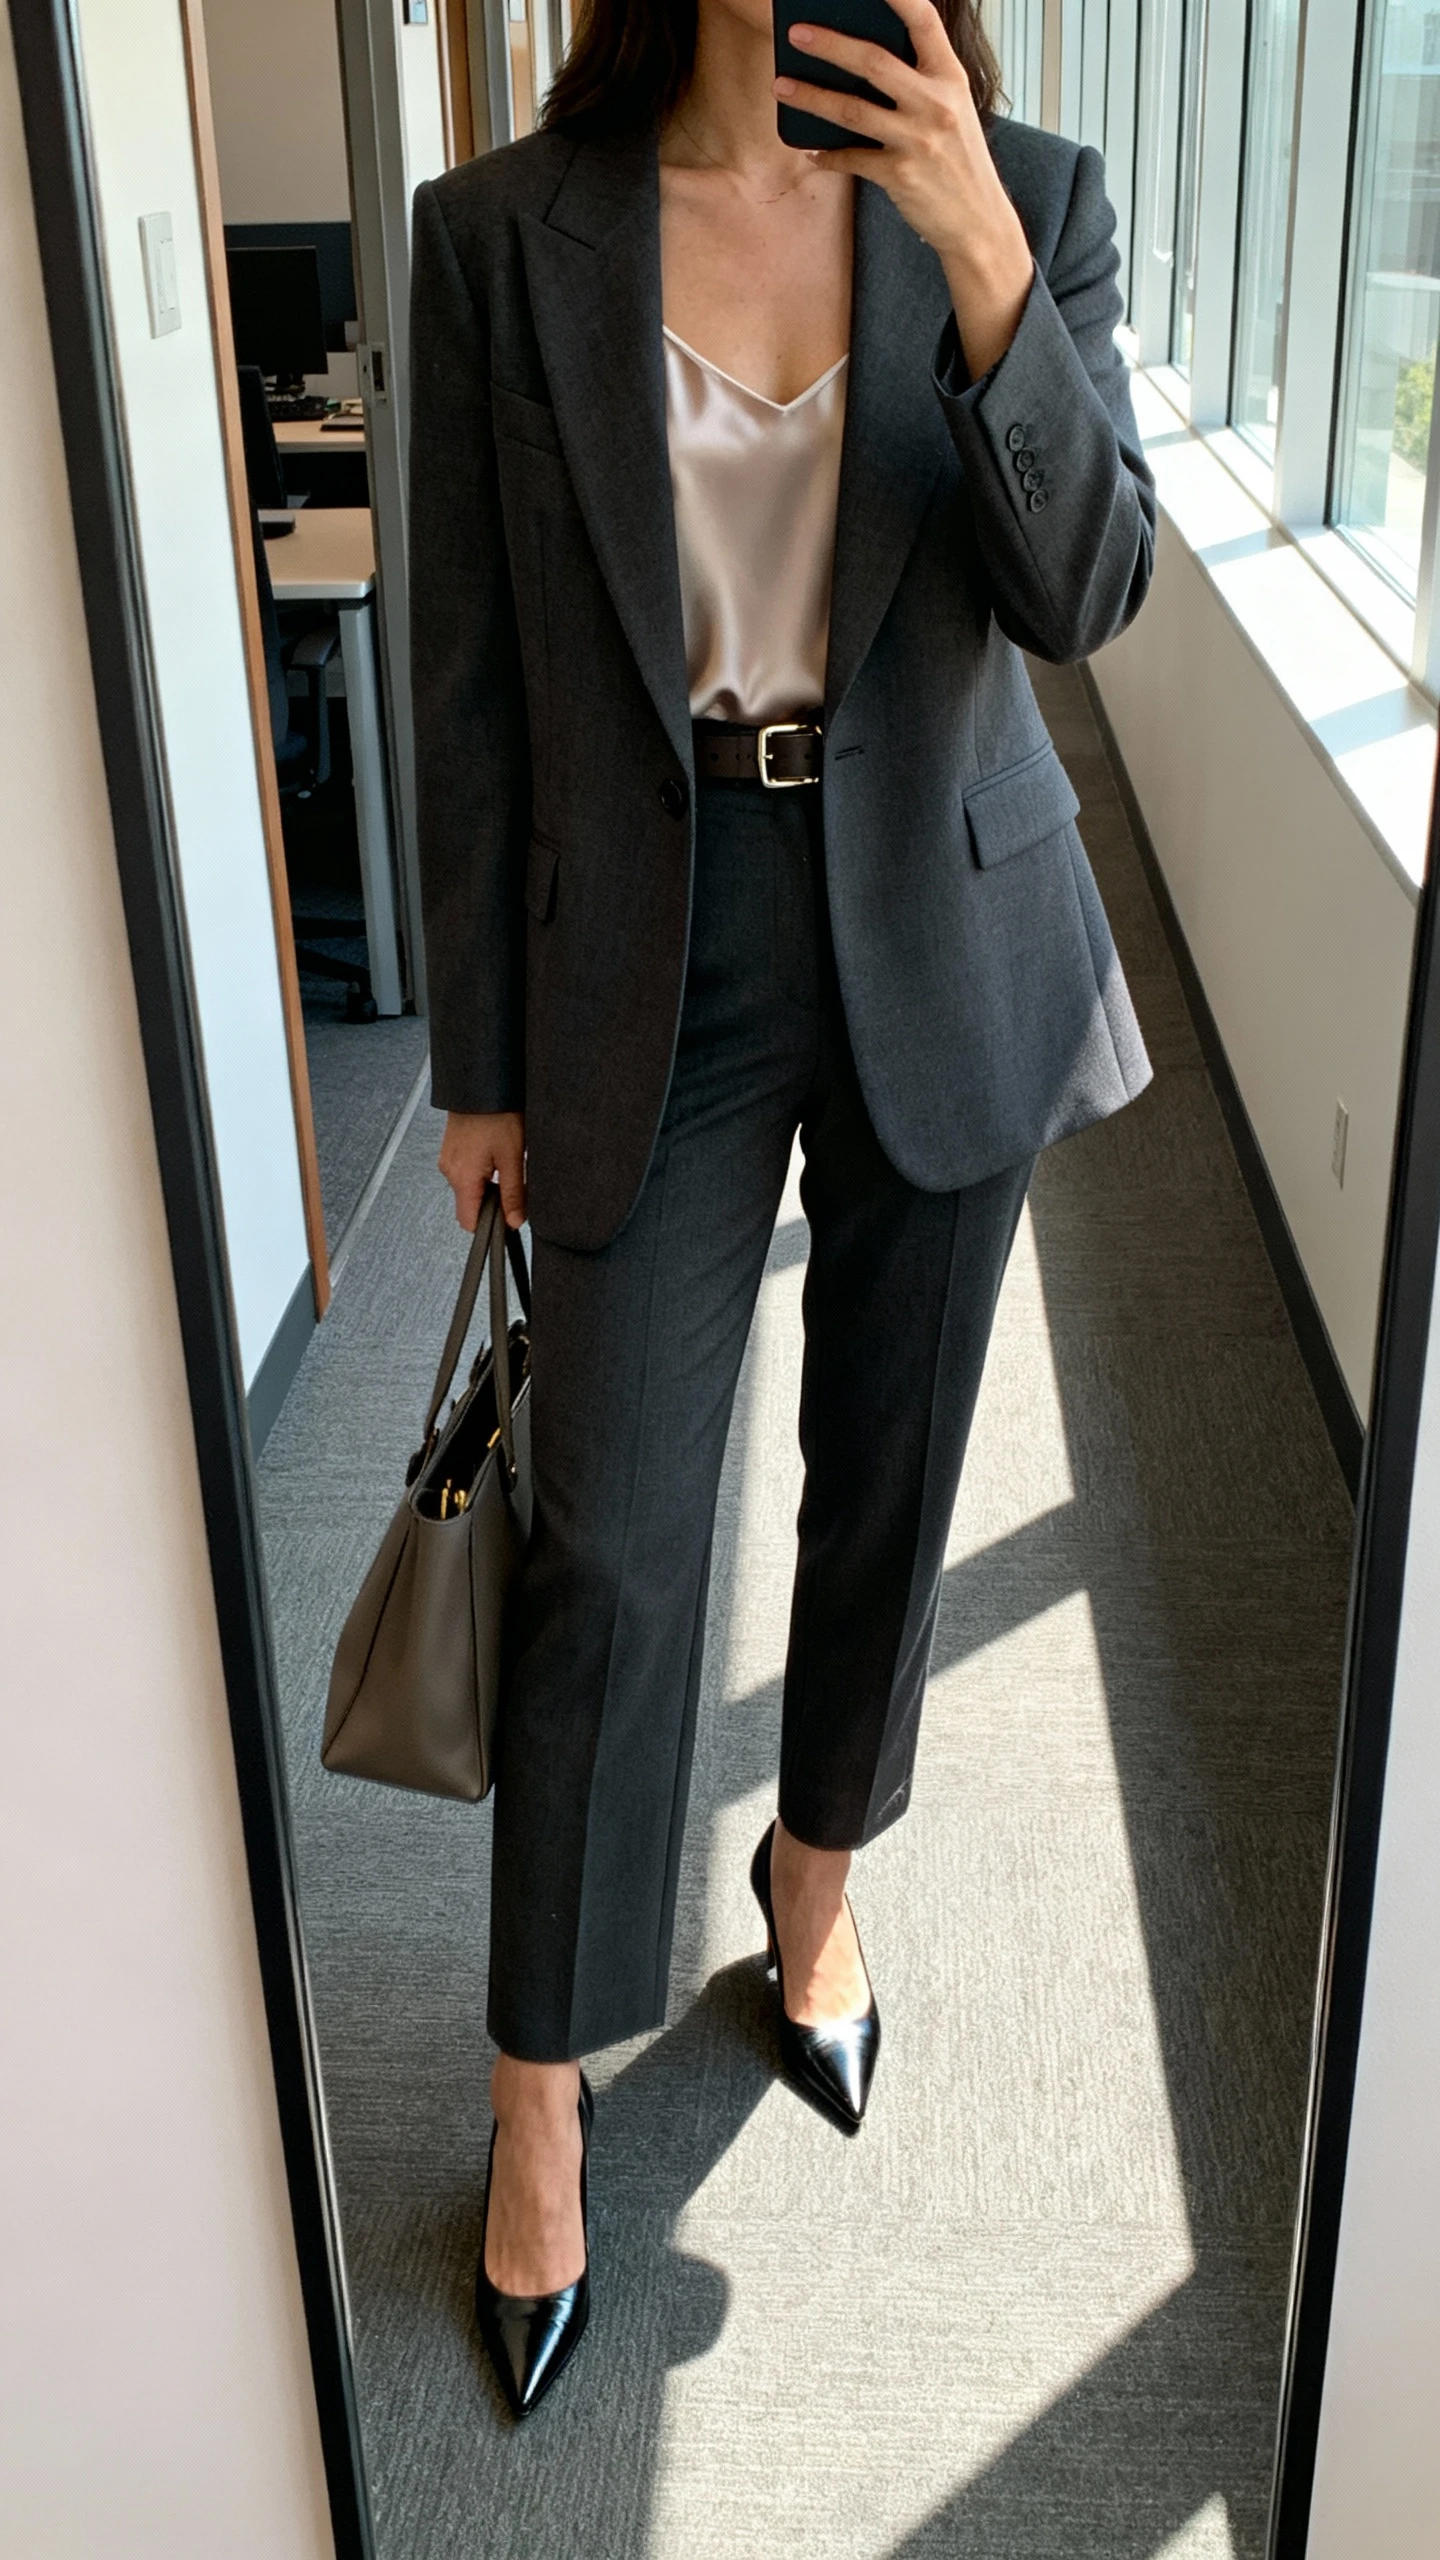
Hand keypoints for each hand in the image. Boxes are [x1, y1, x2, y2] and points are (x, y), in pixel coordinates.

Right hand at [438, 1110, 525, 1231]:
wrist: (482, 1083)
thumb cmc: (497, 1114)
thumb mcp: (513, 1157)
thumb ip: (514, 1194)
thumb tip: (516, 1221)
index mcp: (463, 1178)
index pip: (468, 1222)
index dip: (489, 1225)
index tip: (507, 1217)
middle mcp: (449, 1171)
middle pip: (469, 1205)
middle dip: (492, 1202)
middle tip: (512, 1181)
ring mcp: (448, 1159)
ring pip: (468, 1188)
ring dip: (487, 1184)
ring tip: (504, 1161)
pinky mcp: (451, 1150)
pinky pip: (465, 1172)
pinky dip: (480, 1171)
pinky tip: (494, 1153)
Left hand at [775, 0, 1033, 376]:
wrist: (979, 223)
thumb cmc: (959, 163)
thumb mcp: (953, 112)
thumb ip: (920, 83)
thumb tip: (862, 62)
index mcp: (951, 79)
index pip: (924, 22)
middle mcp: (937, 104)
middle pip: (874, 61)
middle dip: (830, 44)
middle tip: (796, 33)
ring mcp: (918, 140)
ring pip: (852, 110)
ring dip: (811, 97)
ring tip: (782, 86)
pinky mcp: (900, 175)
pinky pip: (851, 158)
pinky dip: (827, 154)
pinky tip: (811, 149)